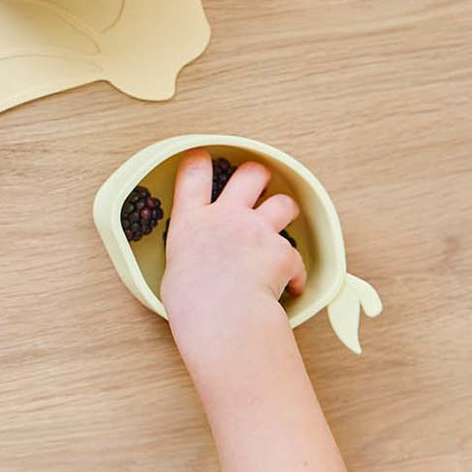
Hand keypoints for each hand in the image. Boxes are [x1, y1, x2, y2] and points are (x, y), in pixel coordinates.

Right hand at [160, 150, 306, 338]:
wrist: (221, 314)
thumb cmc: (192, 301)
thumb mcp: (175, 270)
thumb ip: (189, 256)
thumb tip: (193, 267)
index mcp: (192, 221)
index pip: (193, 174)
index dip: (199, 161)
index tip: (202, 157)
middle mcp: (226, 217)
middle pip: (249, 175)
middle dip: (258, 175)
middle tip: (260, 180)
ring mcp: (257, 230)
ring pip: (283, 204)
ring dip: (285, 210)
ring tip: (286, 219)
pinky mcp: (283, 252)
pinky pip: (296, 258)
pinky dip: (296, 272)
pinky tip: (292, 287)